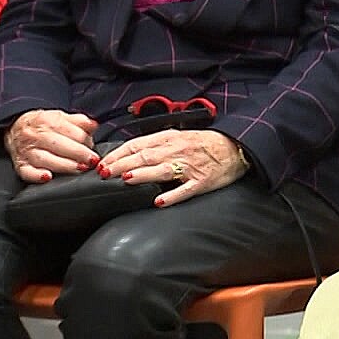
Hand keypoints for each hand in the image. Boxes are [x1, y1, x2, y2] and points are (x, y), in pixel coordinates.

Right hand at [6, 109, 98, 182]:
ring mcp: (27, 151)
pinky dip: (36, 176)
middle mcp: (36, 136)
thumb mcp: (61, 117)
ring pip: (45, 159)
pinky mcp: (20, 164)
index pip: (69, 131)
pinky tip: (47, 177)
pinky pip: (26, 172)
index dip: (85, 141)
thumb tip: (93, 125)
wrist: (16, 128)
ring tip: (78, 169)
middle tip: (91, 161)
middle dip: (78, 154)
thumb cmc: (44, 125)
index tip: (93, 149)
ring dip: (64, 165)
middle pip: (59, 145)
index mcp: (48, 122)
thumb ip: (79, 121)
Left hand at [99, 128, 249, 206]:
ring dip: (143, 174)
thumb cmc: (205, 144)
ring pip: (162, 170)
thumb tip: (129, 154)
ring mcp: (190, 167)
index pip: (138, 144)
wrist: (236, 147)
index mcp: (170, 138)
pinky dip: (172, 195)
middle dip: (122, 164)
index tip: (102, 162)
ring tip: (126, 179)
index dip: (118, 153)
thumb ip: (156, 144)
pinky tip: (159, 201)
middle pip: (145, 156)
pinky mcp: (202, 182)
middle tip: (104, 172)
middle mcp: (177, 150)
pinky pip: (185, 189)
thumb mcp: (179, 137)